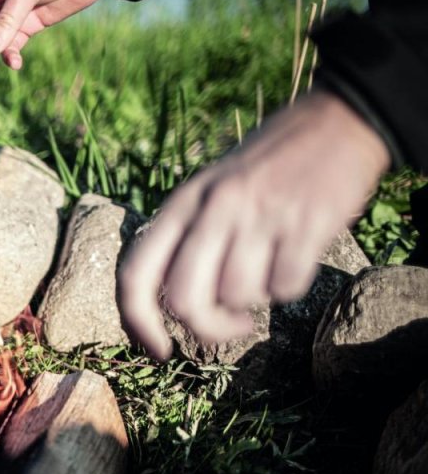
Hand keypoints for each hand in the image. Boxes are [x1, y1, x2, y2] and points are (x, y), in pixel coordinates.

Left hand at [118, 88, 391, 359]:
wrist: (339, 121)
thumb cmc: (267, 166)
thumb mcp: (209, 188)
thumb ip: (185, 238)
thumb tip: (172, 307)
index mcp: (182, 203)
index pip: (135, 275)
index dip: (138, 324)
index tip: (158, 352)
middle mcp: (213, 209)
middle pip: (184, 302)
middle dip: (208, 329)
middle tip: (232, 323)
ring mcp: (259, 215)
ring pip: (236, 297)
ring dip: (254, 301)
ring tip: (268, 268)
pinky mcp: (306, 223)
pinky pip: (284, 288)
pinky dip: (290, 286)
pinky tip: (296, 256)